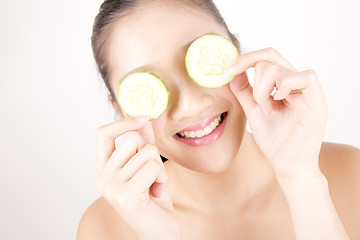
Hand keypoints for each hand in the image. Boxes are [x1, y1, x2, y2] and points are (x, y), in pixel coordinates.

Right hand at [95, 117, 180, 239]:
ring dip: (160, 169)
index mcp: (104, 169)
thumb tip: (144, 119)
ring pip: (148, 152)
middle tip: (151, 173)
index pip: (103, 134)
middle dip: (151, 152)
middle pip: (133, 138)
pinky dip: (162, 178)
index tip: (143, 118)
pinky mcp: (126, 195)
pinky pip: (154, 167)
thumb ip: (143, 144)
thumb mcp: (147, 167)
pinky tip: (156, 193)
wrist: (158, 231)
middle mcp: (102, 178)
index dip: (123, 121)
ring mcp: (112, 187)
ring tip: (154, 186)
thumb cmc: (152, 200)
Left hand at [227, 47, 327, 178]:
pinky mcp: (318, 104)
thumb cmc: (274, 141)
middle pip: (271, 57)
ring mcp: (308, 93)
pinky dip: (286, 85)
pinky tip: (279, 101)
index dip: (246, 58)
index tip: (228, 70)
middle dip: (254, 78)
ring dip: (264, 89)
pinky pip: (307, 77)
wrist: (286, 166)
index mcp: (283, 85)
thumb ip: (244, 91)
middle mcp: (296, 85)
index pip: (267, 57)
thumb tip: (232, 72)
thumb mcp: (253, 111)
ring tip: (267, 110)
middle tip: (255, 102)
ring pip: (281, 68)